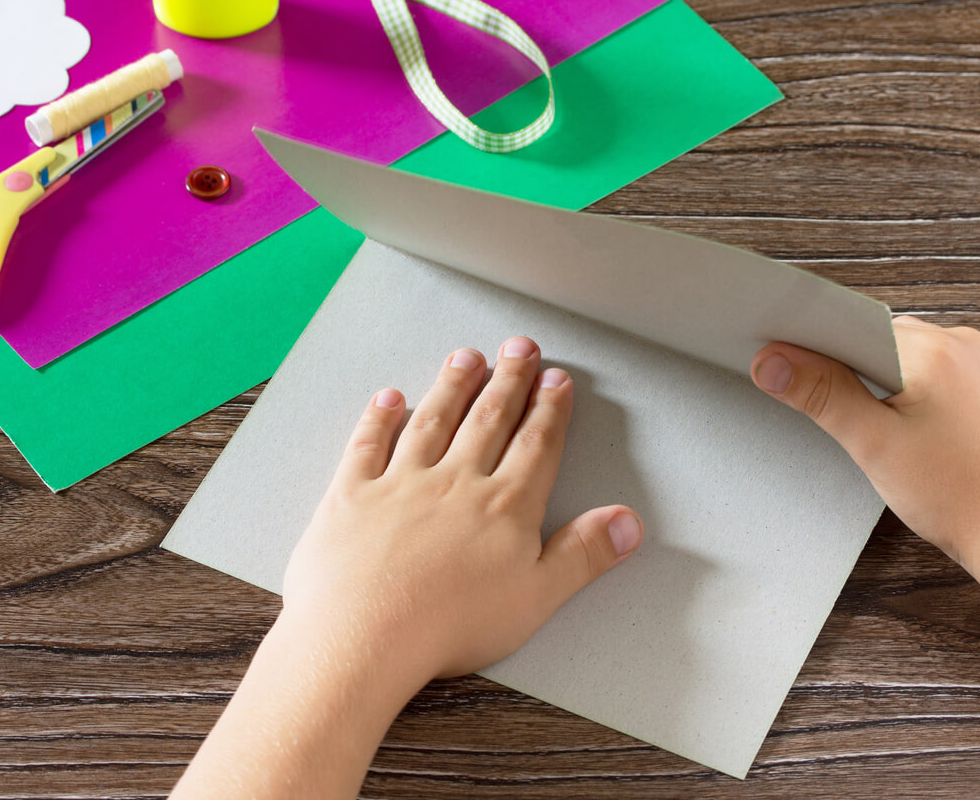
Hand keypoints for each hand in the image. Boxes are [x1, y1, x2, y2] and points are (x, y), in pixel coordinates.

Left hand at [172, 337, 643, 799]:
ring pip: (433, 421)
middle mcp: (455, 481)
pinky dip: (379, 418)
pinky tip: (389, 398)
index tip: (555, 380)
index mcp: (504, 506)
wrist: (367, 633)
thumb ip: (584, 554)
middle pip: (488, 420)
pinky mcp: (352, 494)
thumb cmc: (452, 624)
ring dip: (452, 386)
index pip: (536, 445)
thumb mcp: (538, 597)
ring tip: (467, 357)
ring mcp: (400, 483)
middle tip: (519, 347)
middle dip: (508, 380)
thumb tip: (627, 522)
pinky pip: (368, 444)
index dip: (549, 410)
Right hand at [750, 317, 979, 788]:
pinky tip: (911, 440)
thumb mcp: (872, 444)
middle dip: (846, 373)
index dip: (809, 343)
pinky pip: (934, 379)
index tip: (780, 362)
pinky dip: (909, 400)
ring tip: (882, 438)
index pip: (848, 323)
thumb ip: (819, 394)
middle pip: (875, 341)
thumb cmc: (965, 499)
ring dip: (879, 390)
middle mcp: (964, 347)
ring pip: (904, 362)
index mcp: (931, 348)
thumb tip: (772, 361)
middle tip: (837, 418)